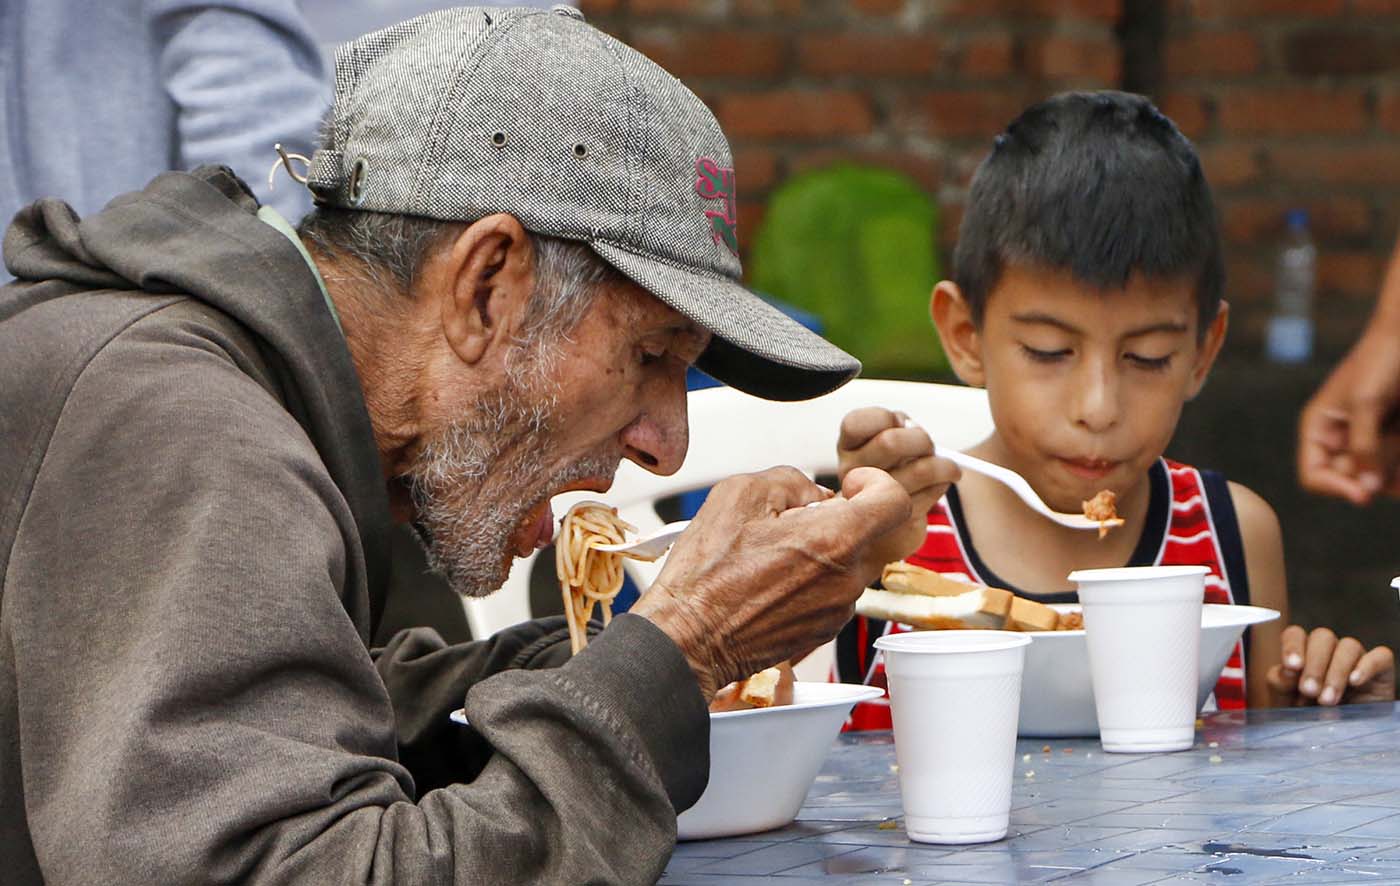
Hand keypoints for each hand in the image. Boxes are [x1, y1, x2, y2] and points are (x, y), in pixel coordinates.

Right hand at [631, 465, 910, 698]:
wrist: (689, 638)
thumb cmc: (707, 574)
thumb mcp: (740, 494)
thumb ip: (791, 480)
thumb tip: (813, 492)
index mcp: (835, 540)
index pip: (893, 501)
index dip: (874, 482)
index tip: (849, 484)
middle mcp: (846, 580)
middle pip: (870, 533)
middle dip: (839, 516)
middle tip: (794, 518)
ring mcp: (837, 609)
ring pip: (849, 562)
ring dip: (823, 549)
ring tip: (772, 552)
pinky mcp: (823, 630)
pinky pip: (832, 590)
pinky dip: (812, 578)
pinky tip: (770, 578)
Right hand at [836, 408, 960, 565]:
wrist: (888, 528)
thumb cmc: (892, 472)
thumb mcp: (888, 445)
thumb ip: (898, 429)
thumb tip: (913, 429)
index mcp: (847, 447)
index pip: (855, 423)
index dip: (885, 418)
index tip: (899, 424)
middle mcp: (851, 473)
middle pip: (891, 442)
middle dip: (922, 440)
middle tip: (930, 446)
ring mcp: (870, 500)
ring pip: (921, 470)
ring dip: (944, 465)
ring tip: (949, 467)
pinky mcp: (896, 521)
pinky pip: (932, 491)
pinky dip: (944, 483)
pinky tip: (940, 483)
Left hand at [1266, 625, 1395, 706]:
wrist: (1338, 739)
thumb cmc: (1308, 717)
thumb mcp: (1287, 704)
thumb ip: (1280, 684)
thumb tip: (1286, 671)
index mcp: (1304, 652)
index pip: (1295, 634)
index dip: (1292, 646)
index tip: (1291, 667)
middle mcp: (1330, 651)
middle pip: (1322, 638)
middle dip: (1314, 665)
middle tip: (1309, 691)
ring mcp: (1356, 658)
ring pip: (1349, 646)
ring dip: (1336, 671)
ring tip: (1327, 700)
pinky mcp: (1381, 671)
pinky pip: (1380, 656)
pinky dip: (1367, 666)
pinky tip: (1355, 682)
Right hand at [1298, 330, 1399, 504]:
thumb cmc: (1382, 361)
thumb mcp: (1367, 404)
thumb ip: (1364, 447)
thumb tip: (1365, 492)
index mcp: (1319, 429)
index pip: (1313, 476)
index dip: (1335, 488)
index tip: (1364, 495)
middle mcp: (1341, 440)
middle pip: (1351, 480)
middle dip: (1375, 471)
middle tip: (1392, 439)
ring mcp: (1370, 441)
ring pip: (1379, 476)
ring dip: (1394, 465)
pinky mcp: (1392, 440)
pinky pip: (1395, 468)